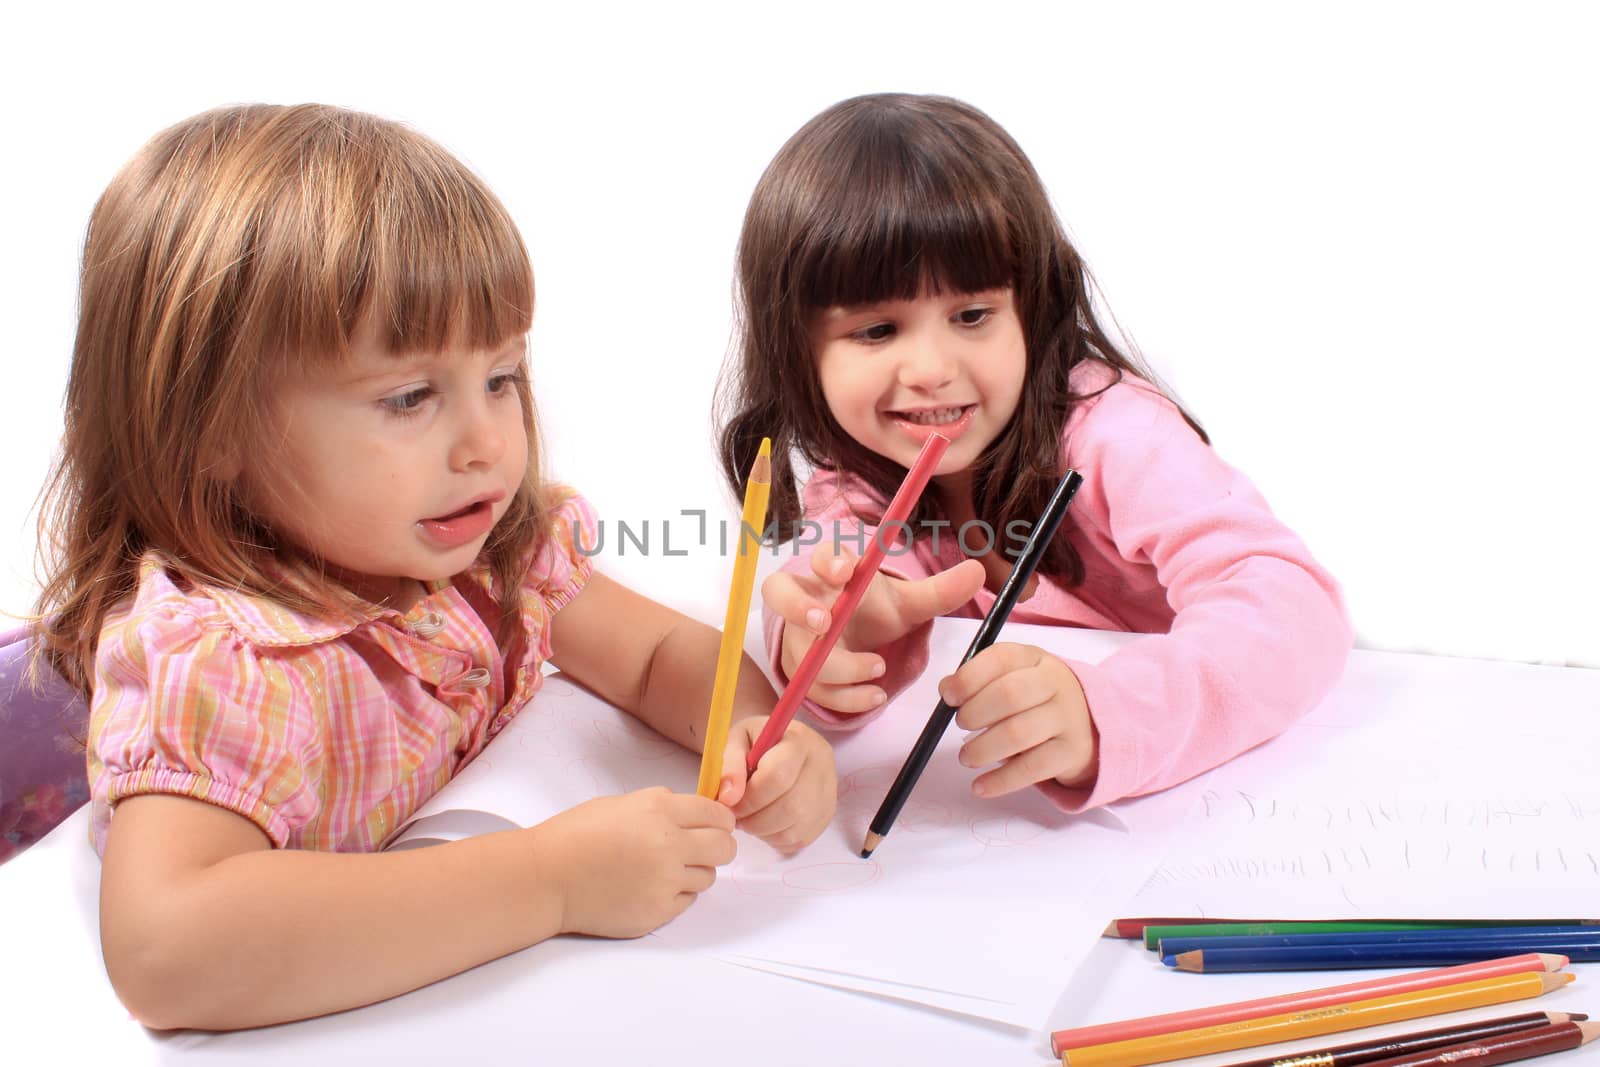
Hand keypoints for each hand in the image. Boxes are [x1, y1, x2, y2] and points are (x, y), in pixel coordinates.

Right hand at [534, 787, 735, 937]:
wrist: (547, 877)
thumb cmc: (576, 835)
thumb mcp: (622, 803)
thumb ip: (662, 806)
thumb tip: (695, 814)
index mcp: (659, 809)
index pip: (717, 814)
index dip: (721, 820)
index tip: (718, 825)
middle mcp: (668, 844)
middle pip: (725, 847)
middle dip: (719, 846)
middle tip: (702, 849)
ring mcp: (665, 881)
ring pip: (708, 877)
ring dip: (693, 872)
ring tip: (660, 869)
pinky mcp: (658, 911)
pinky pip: (686, 901)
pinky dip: (674, 894)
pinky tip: (647, 886)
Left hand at [716, 717, 836, 851]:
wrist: (781, 744)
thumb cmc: (755, 742)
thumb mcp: (735, 740)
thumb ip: (729, 766)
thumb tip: (728, 798)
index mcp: (798, 739)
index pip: (778, 776)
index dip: (749, 798)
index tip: (729, 802)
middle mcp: (821, 764)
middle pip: (790, 807)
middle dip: (755, 819)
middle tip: (737, 815)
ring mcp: (828, 792)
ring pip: (795, 828)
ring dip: (763, 831)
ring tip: (749, 817)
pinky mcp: (827, 814)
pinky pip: (800, 839)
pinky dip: (775, 838)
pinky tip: (765, 822)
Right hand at [763, 544, 984, 714]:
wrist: (853, 643)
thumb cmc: (872, 612)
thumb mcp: (907, 603)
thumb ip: (940, 591)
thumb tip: (980, 571)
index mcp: (832, 574)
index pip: (819, 556)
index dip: (827, 561)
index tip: (844, 570)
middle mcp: (807, 602)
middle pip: (778, 592)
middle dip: (797, 607)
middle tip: (824, 622)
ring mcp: (799, 640)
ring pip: (800, 651)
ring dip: (836, 665)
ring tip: (877, 669)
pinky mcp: (802, 674)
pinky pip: (812, 688)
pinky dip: (844, 696)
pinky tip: (874, 695)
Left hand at [941, 643, 1098, 797]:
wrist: (1091, 723)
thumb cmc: (1039, 699)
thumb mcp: (1016, 676)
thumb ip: (982, 680)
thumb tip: (947, 689)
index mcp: (1035, 658)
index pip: (1001, 658)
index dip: (969, 677)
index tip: (948, 695)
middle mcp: (1056, 683)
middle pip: (1010, 694)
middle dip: (975, 713)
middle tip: (961, 725)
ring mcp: (1067, 718)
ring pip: (1018, 734)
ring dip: (982, 749)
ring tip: (967, 758)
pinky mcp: (1071, 752)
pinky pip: (1031, 769)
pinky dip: (999, 781)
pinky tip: (980, 786)